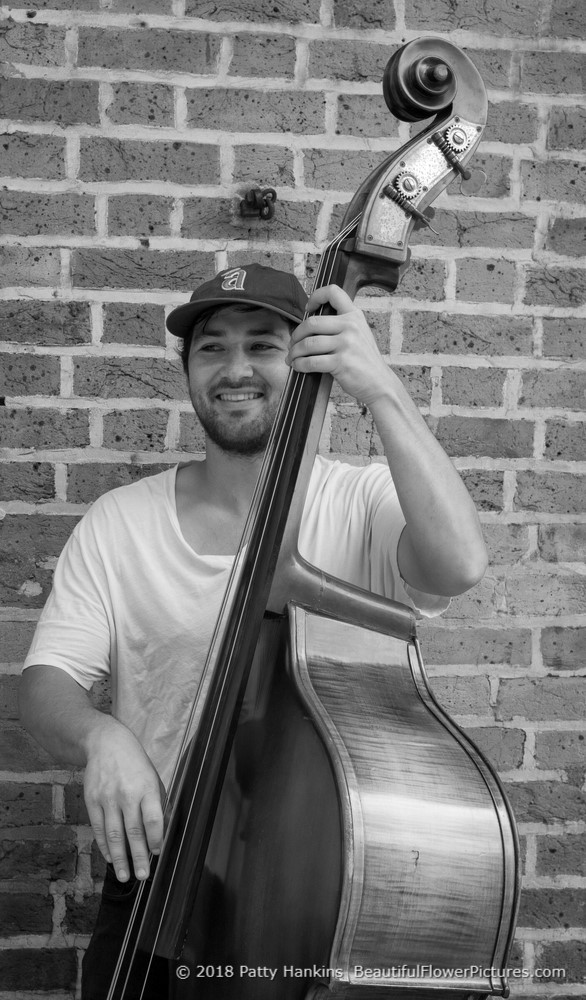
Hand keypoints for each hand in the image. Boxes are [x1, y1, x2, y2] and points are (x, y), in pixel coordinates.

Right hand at [83, 720, 164, 882]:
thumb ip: (160, 804)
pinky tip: (110, 858)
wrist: (107, 743)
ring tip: (125, 876)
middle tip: (142, 876)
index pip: (153, 818)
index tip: (158, 853)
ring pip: (113, 834)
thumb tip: (167, 831)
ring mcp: (107, 798)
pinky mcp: (92, 801)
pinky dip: (104, 846)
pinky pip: (99, 828)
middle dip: (138, 856)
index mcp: (146, 787)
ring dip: (119, 858)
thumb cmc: (135, 765)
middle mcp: (126, 794)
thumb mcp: (154, 778)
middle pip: (133, 831)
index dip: (155, 838)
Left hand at [286, 284, 390, 405]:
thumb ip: (341, 326)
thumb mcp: (359, 334)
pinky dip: (300, 365)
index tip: (308, 309)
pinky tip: (298, 367)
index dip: (316, 297)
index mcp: (355, 316)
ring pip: (308, 344)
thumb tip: (311, 326)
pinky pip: (311, 361)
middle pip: (311, 323)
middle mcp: (351, 326)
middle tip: (292, 344)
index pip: (333, 292)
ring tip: (292, 358)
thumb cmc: (365, 361)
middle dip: (296, 335)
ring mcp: (346, 344)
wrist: (380, 384)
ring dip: (295, 352)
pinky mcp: (341, 362)